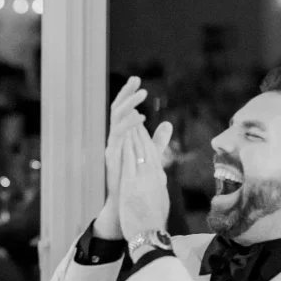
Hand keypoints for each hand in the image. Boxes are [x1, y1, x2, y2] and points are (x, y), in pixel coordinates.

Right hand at [94, 77, 149, 238]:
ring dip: (130, 104)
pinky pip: (118, 135)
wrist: (126, 202)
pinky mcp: (112, 155)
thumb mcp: (151, 154)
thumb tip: (168, 124)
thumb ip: (158, 140)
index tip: (137, 79)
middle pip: (117, 109)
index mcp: (122, 135)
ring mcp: (112, 145)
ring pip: (117, 118)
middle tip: (136, 78)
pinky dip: (129, 124)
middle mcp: (115, 137)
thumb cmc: (135, 179)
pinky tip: (140, 117)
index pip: (124, 109)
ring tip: (142, 94)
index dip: (129, 94)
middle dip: (126, 93)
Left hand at [118, 124, 174, 244]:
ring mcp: (143, 180)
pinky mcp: (132, 186)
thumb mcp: (160, 199)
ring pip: (139, 152)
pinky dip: (128, 148)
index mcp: (159, 180)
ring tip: (130, 121)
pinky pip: (130, 163)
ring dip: (134, 134)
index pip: (153, 155)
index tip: (142, 128)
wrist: (150, 236)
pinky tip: (124, 137)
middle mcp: (153, 177)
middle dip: (141, 131)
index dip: (148, 139)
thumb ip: (158, 184)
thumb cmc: (153, 222)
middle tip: (136, 115)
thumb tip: (160, 176)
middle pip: (147, 149)